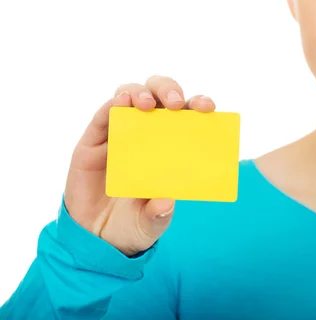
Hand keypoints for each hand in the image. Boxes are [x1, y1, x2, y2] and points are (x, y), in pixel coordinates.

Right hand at [64, 75, 215, 256]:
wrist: (96, 237)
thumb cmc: (133, 223)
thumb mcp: (150, 223)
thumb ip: (158, 215)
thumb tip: (165, 202)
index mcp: (172, 146)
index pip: (189, 116)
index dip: (198, 105)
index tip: (208, 107)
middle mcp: (148, 133)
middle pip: (160, 96)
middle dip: (169, 90)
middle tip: (176, 104)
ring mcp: (121, 133)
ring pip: (131, 95)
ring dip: (141, 93)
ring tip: (147, 104)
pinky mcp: (94, 140)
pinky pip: (103, 115)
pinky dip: (113, 104)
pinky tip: (121, 103)